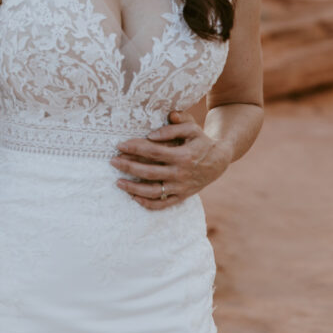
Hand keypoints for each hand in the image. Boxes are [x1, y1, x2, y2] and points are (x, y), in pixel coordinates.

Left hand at [110, 110, 230, 209]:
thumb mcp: (192, 128)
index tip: (120, 145)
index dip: (134, 148)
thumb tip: (152, 133)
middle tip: (112, 161)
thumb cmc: (201, 141)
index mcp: (182, 156)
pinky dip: (146, 203)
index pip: (152, 152)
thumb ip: (173, 127)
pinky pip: (161, 205)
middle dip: (127, 167)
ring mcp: (180, 187)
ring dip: (133, 188)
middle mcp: (180, 174)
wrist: (219, 160)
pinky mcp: (181, 196)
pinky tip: (133, 197)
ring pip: (152, 192)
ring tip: (118, 182)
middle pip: (148, 172)